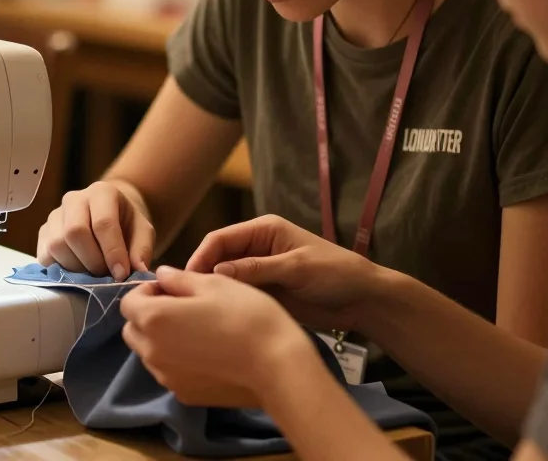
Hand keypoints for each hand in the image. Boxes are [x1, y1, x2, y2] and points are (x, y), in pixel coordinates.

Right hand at [36, 181, 154, 280]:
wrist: (107, 218)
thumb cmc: (126, 225)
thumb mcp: (143, 232)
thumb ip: (142, 249)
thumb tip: (138, 270)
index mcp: (102, 192)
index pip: (103, 223)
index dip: (112, 252)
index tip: (121, 274)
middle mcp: (74, 199)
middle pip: (75, 233)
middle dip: (93, 261)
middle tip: (106, 275)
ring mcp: (55, 215)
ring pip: (57, 245)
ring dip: (76, 268)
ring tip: (93, 273)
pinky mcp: (43, 232)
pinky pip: (45, 256)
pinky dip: (61, 270)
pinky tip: (78, 272)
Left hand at [120, 266, 315, 407]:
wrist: (276, 365)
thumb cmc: (245, 315)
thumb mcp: (214, 283)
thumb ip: (180, 279)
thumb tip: (162, 276)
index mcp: (154, 319)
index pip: (128, 302)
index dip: (147, 290)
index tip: (172, 288)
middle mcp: (152, 352)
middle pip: (133, 330)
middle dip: (148, 315)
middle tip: (182, 307)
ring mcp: (166, 378)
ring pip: (149, 353)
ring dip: (161, 338)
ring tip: (197, 330)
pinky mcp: (184, 395)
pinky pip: (168, 372)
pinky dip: (177, 360)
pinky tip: (207, 353)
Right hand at [186, 215, 377, 332]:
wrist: (362, 300)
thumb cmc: (334, 273)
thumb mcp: (296, 268)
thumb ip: (257, 268)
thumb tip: (216, 271)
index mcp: (264, 230)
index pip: (221, 239)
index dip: (201, 257)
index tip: (187, 280)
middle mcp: (256, 248)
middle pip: (218, 258)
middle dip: (201, 275)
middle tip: (185, 299)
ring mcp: (259, 271)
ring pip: (224, 278)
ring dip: (212, 291)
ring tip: (195, 310)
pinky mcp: (264, 292)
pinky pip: (238, 295)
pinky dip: (226, 303)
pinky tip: (215, 317)